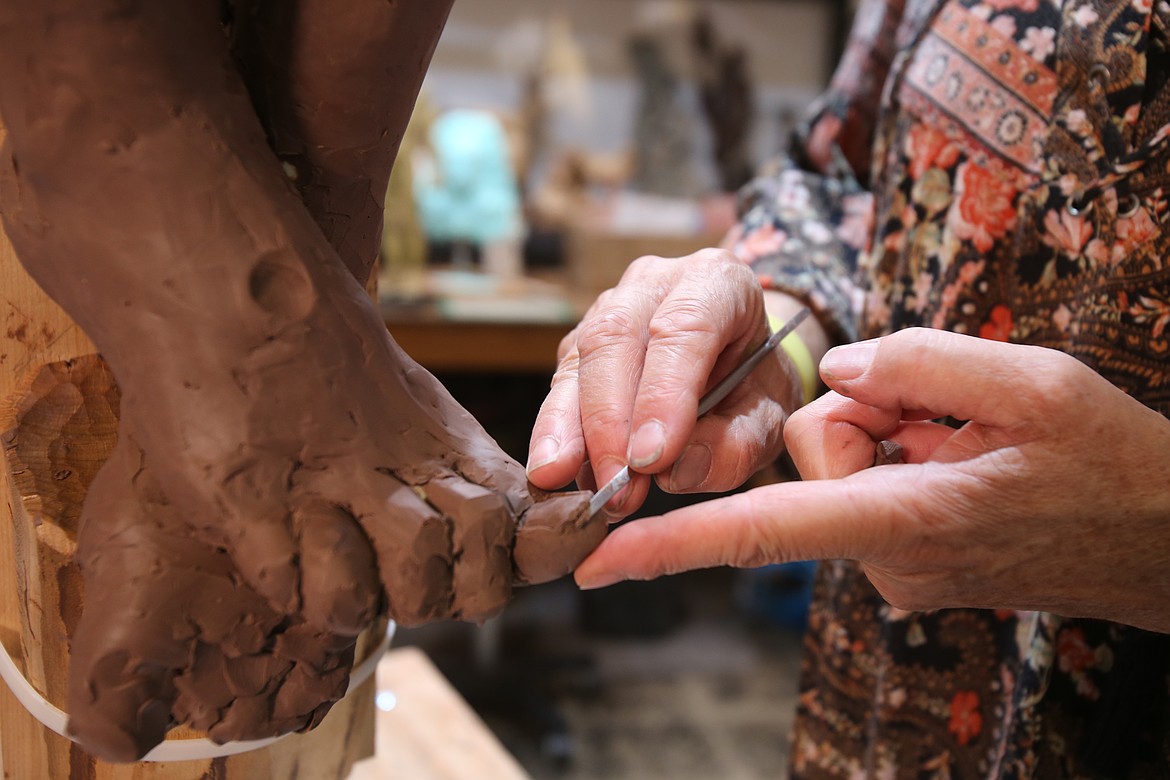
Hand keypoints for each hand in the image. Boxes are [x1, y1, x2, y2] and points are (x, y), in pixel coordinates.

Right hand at [526, 249, 802, 516]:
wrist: (739, 358)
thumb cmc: (756, 383)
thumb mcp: (770, 417)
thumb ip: (737, 444)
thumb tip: (674, 472)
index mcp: (717, 282)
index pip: (685, 327)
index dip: (663, 394)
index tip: (650, 459)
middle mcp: (656, 283)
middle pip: (616, 338)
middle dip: (608, 419)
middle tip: (613, 485)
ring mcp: (610, 306)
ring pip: (578, 358)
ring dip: (569, 427)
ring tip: (563, 479)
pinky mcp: (580, 339)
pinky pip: (562, 381)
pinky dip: (557, 429)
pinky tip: (558, 469)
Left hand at [574, 328, 1169, 632]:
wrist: (1168, 541)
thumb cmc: (1113, 465)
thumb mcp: (1034, 385)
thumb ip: (917, 362)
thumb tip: (832, 368)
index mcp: (905, 519)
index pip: (764, 530)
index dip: (674, 543)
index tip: (603, 558)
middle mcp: (886, 557)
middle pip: (811, 455)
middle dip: (861, 412)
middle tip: (949, 414)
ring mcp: (897, 567)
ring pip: (838, 466)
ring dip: (891, 432)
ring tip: (969, 442)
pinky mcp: (907, 563)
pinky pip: (864, 485)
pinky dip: (901, 456)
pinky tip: (962, 460)